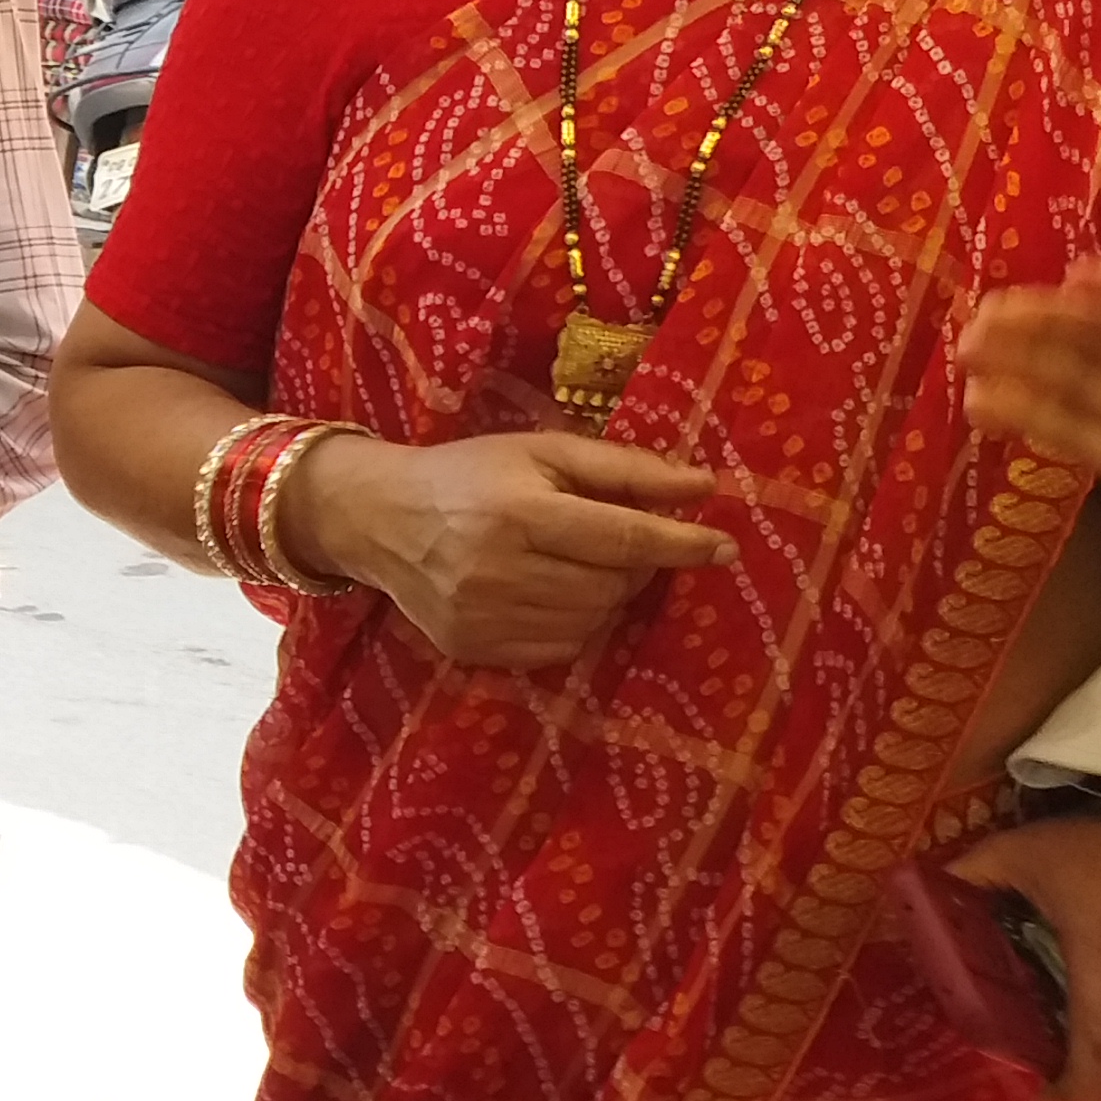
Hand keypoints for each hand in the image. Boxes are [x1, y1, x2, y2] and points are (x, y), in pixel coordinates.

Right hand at [286, 431, 733, 668]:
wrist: (377, 517)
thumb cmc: (469, 474)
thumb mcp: (543, 451)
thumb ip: (625, 469)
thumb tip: (704, 488)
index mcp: (520, 512)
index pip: (625, 539)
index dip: (682, 544)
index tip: (723, 545)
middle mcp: (499, 570)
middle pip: (614, 584)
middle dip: (634, 563)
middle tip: (616, 539)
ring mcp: (483, 618)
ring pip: (593, 620)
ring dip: (605, 593)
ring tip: (577, 562)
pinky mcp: (474, 649)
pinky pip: (561, 647)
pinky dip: (575, 622)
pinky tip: (550, 591)